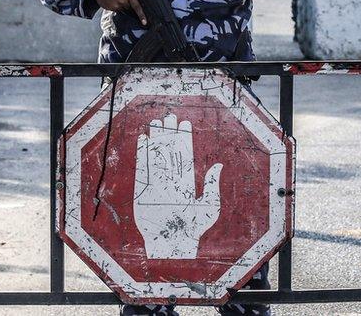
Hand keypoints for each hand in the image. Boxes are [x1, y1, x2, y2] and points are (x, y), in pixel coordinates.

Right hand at [87, 0, 145, 24]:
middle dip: (128, 4)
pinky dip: (115, 5)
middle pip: (129, 7)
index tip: (144, 22)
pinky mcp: (109, 8)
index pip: (136, 6)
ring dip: (121, 4)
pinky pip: (115, 9)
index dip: (141, 15)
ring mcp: (115, 5)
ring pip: (122, 8)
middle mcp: (121, 1)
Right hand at [134, 114, 222, 258]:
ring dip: (156, 138)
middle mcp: (170, 180)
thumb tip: (218, 165)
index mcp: (186, 182)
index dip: (184, 139)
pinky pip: (143, 167)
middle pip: (169, 151)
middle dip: (169, 133)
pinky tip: (144, 139)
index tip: (184, 123)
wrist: (171, 245)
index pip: (184, 155)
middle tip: (168, 115)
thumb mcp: (209, 207)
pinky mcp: (142, 190)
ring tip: (156, 122)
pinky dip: (142, 153)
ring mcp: (156, 184)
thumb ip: (212, 186)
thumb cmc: (192, 229)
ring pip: (156, 155)